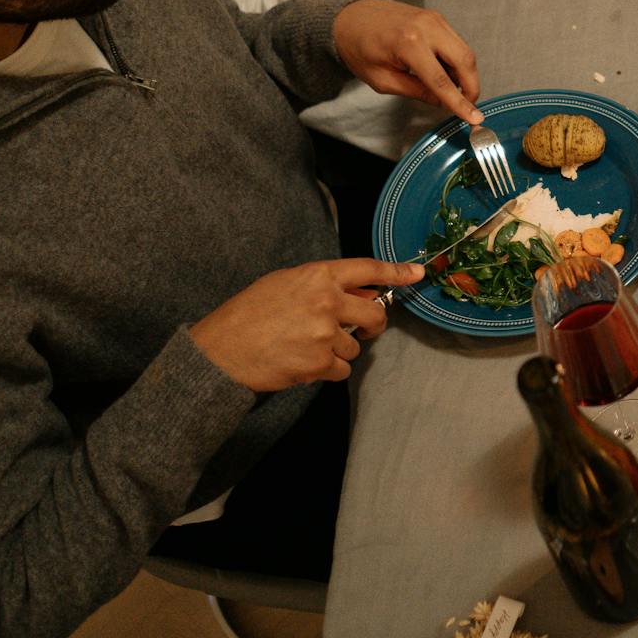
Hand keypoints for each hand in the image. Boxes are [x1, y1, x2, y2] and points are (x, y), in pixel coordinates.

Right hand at [189, 259, 423, 390]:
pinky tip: (302, 362)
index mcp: (317, 276)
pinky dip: (327, 369)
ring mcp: (325, 333)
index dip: (396, 271)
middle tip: (364, 327)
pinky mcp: (319, 363)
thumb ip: (324, 285)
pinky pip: (342, 368)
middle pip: (375, 313)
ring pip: (355, 345)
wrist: (220, 351)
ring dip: (337, 349)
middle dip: (374, 323)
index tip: (417, 273)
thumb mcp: (284, 284)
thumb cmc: (248, 315)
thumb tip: (365, 291)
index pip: (368, 268)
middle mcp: (326, 301)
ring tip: (304, 346)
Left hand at [333, 0, 484, 124]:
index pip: (441, 80)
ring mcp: (434, 19)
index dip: (459, 103)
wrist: (350, 17)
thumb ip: (416, 91)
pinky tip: (445, 72)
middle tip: (467, 105)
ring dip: (466, 74)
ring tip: (452, 89)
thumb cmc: (359, 49)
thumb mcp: (382, 80)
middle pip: (464, 60)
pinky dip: (457, 61)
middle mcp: (427, 27)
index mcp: (408, 44)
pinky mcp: (436, 18)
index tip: (474, 118)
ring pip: (465, 50)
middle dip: (471, 86)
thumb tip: (443, 103)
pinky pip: (456, 42)